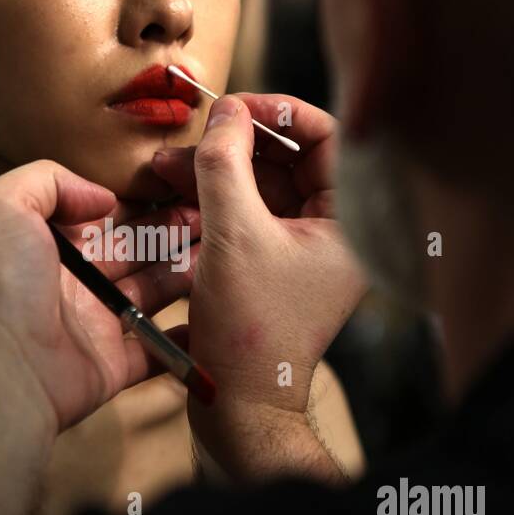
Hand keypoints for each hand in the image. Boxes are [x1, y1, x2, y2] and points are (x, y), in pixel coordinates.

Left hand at [0, 159, 198, 434]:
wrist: (2, 369)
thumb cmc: (0, 283)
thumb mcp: (4, 205)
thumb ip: (48, 180)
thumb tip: (102, 198)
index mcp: (47, 245)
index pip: (101, 218)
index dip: (141, 203)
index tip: (181, 187)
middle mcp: (71, 283)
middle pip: (133, 251)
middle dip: (173, 232)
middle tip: (216, 216)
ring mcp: (93, 326)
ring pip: (150, 293)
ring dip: (185, 273)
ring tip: (225, 253)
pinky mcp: (112, 365)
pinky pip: (155, 350)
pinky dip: (184, 338)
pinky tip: (215, 316)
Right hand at [150, 93, 367, 475]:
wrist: (239, 407)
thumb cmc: (250, 331)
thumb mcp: (232, 235)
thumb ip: (226, 165)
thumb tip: (225, 111)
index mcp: (350, 224)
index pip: (329, 140)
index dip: (280, 114)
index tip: (234, 107)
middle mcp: (333, 234)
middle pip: (287, 162)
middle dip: (234, 146)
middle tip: (190, 139)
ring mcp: (300, 252)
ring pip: (259, 189)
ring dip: (213, 174)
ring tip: (164, 167)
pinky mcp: (269, 268)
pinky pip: (244, 218)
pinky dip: (210, 203)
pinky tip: (172, 195)